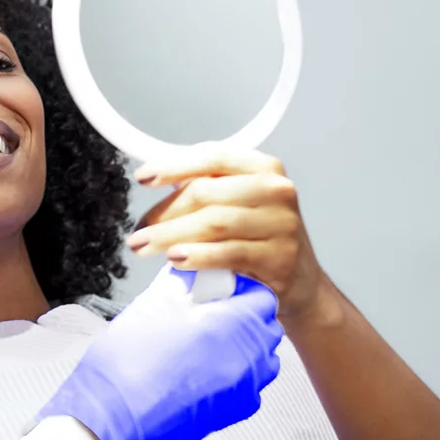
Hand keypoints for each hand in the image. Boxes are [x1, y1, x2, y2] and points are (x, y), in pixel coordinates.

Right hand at [35, 265, 283, 439]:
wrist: (113, 417)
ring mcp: (243, 388)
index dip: (242, 290)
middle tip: (213, 313)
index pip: (262, 297)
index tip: (221, 289)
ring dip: (245, 346)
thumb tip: (187, 273)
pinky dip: (237, 374)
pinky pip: (250, 385)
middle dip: (246, 316)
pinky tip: (205, 370)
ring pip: (263, 358)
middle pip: (266, 327)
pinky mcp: (233, 412)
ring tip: (210, 343)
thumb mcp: (152, 305)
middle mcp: (247, 357)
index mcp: (232, 324)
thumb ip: (179, 283)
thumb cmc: (128, 365)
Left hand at [126, 145, 327, 323]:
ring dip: (170, 235)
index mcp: (263, 168)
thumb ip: (207, 189)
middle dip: (164, 212)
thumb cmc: (260, 239)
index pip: (213, 157)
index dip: (173, 166)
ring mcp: (281, 224)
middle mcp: (276, 190)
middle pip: (206, 193)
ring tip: (144, 246)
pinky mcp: (278, 258)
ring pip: (213, 223)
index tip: (143, 178)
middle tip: (137, 231)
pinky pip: (228, 253)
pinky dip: (197, 255)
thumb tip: (157, 184)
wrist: (301, 282)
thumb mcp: (240, 203)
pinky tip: (175, 259)